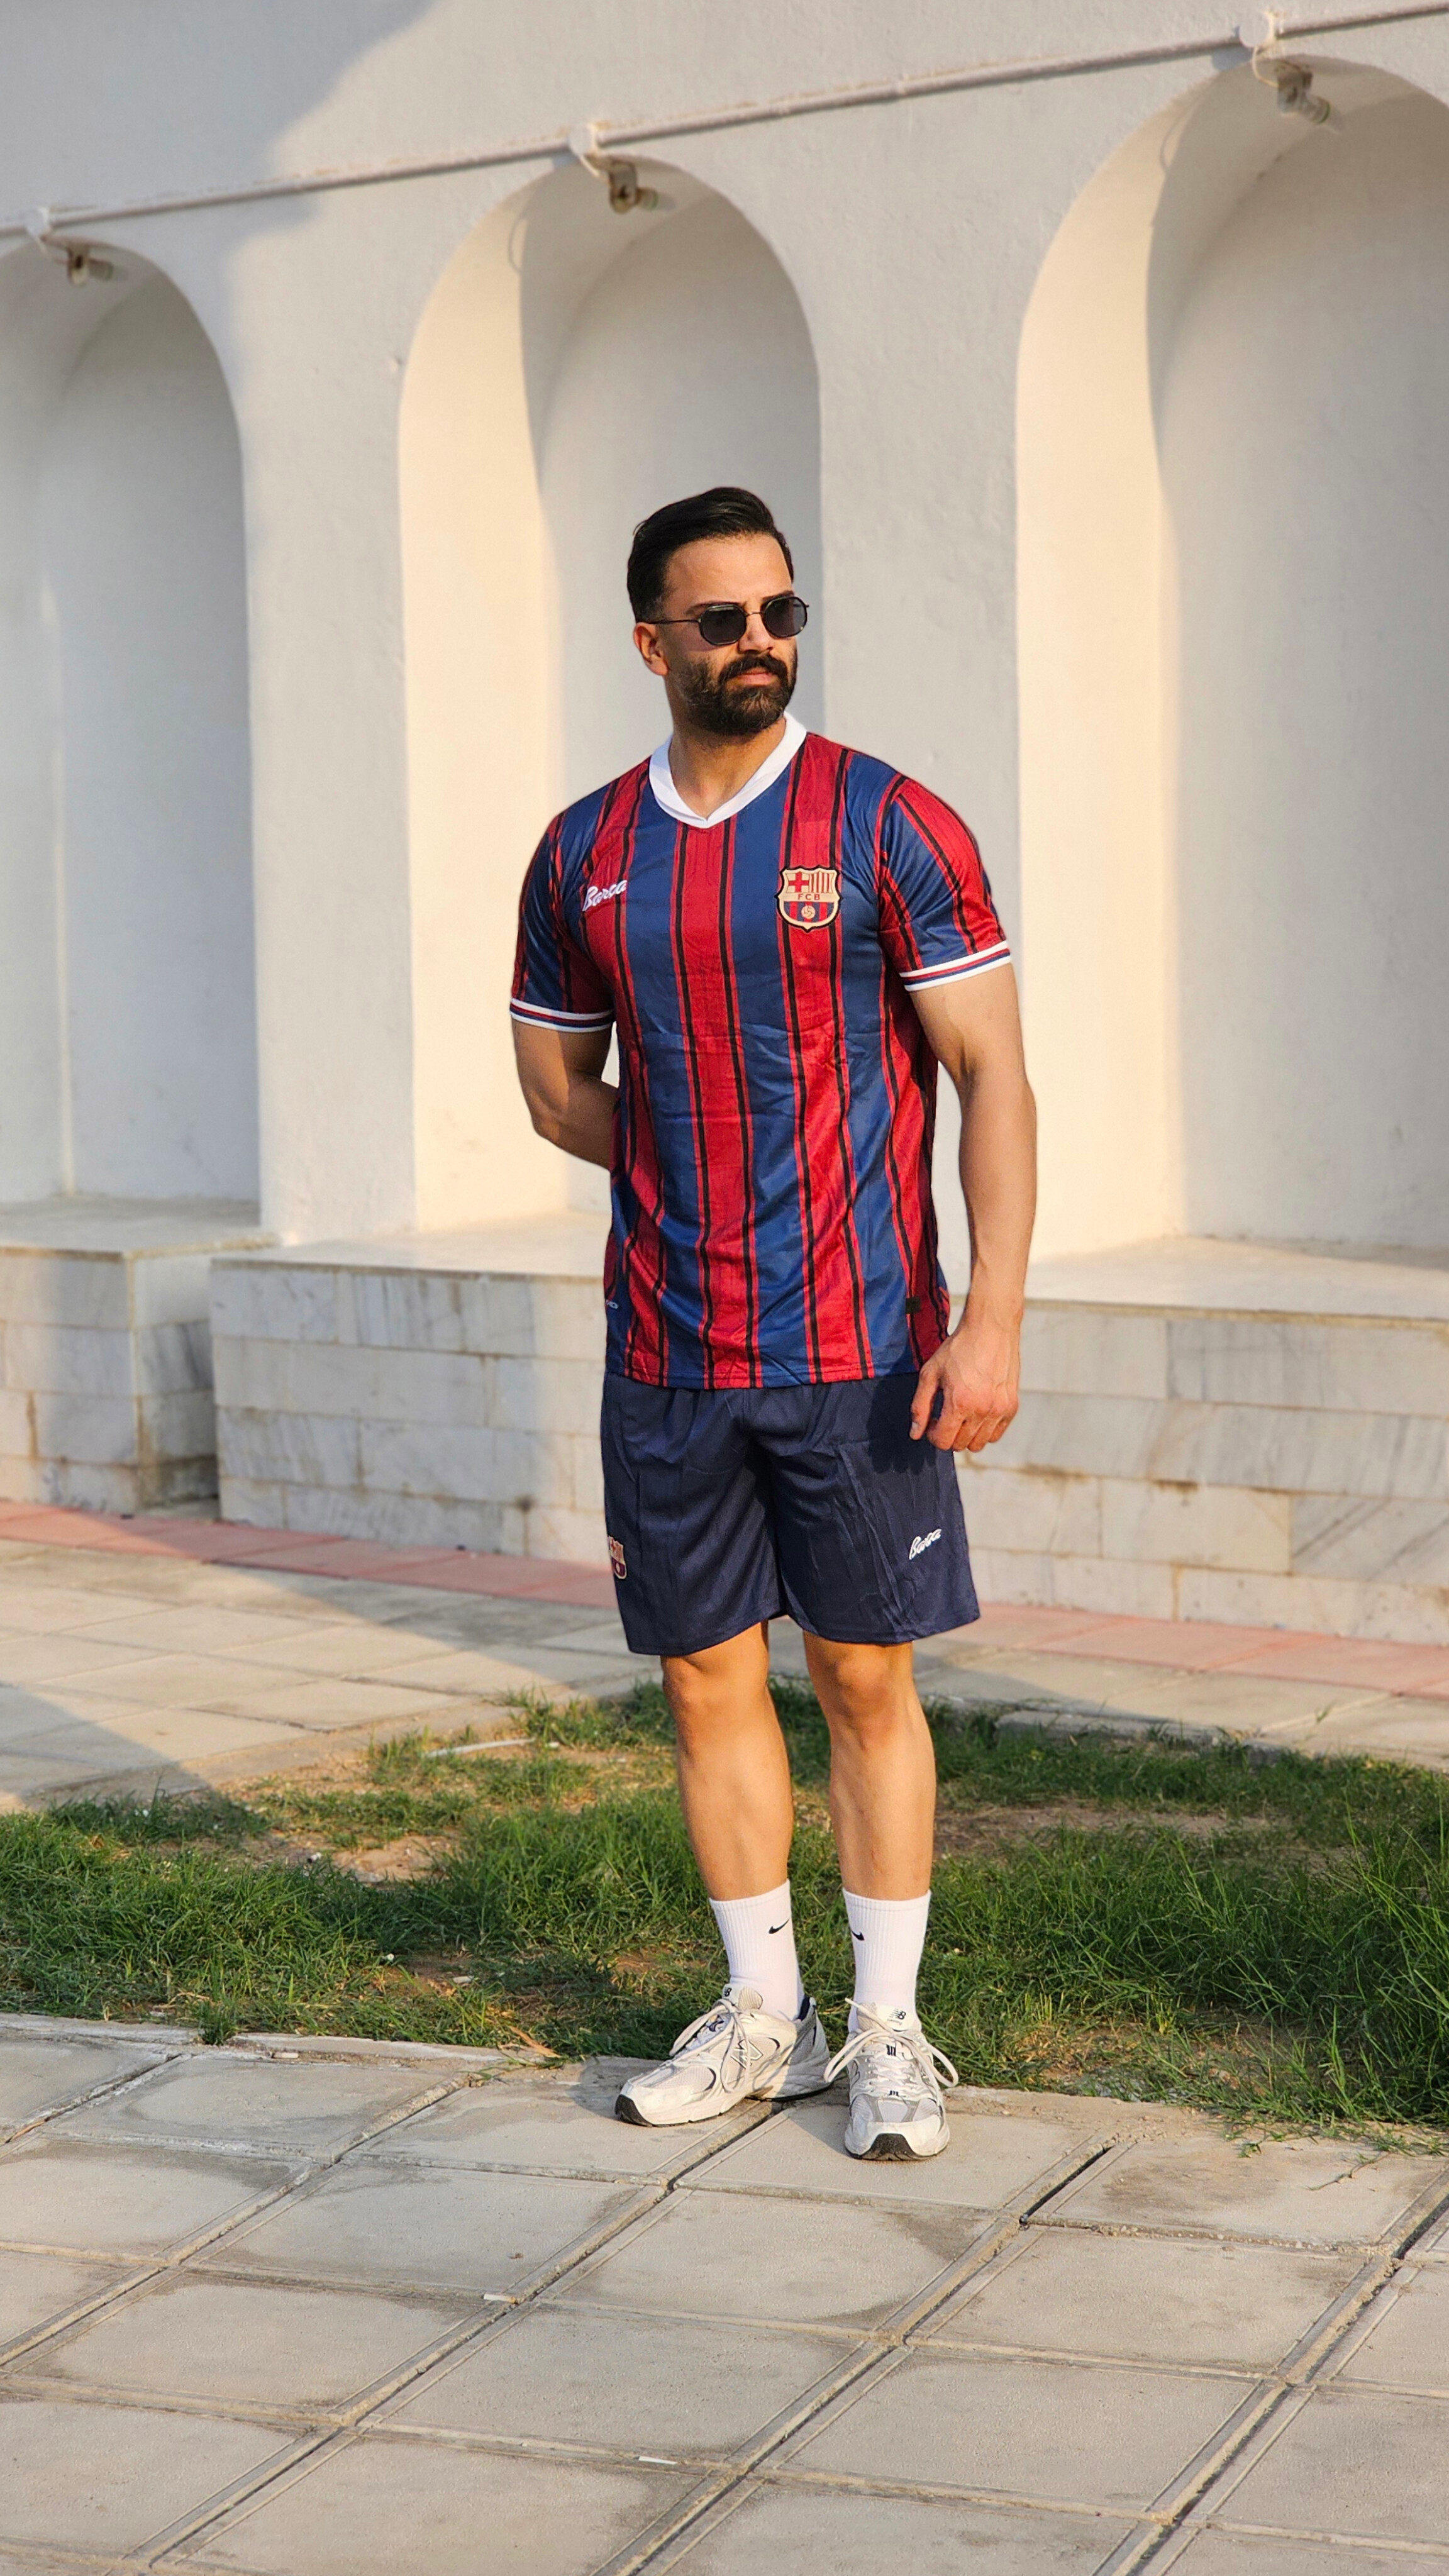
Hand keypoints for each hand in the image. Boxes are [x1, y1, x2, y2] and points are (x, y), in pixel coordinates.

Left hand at [909, 1308, 1020, 1451]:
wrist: (990, 1329)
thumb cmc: (958, 1349)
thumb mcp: (930, 1374)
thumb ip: (920, 1406)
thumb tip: (915, 1434)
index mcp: (960, 1403)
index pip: (943, 1441)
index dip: (932, 1434)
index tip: (932, 1421)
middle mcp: (982, 1410)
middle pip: (960, 1445)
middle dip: (948, 1434)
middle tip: (945, 1416)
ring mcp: (999, 1410)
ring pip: (979, 1444)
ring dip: (966, 1435)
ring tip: (961, 1415)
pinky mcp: (1011, 1406)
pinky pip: (996, 1434)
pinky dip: (984, 1430)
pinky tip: (977, 1412)